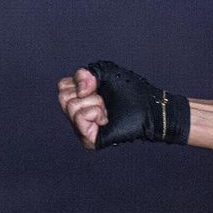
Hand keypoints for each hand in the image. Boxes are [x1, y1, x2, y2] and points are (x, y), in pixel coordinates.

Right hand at [56, 60, 189, 149]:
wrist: (149, 108)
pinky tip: (106, 118)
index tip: (98, 86)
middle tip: (104, 99)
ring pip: (71, 107)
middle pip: (63, 97)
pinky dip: (94, 113)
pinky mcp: (88, 139)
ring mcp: (83, 127)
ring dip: (94, 103)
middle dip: (86, 93)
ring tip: (107, 109)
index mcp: (82, 98)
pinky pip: (79, 118)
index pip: (63, 87)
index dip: (80, 82)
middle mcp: (80, 113)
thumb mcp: (107, 73)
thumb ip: (85, 73)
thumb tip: (79, 92)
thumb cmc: (132, 91)